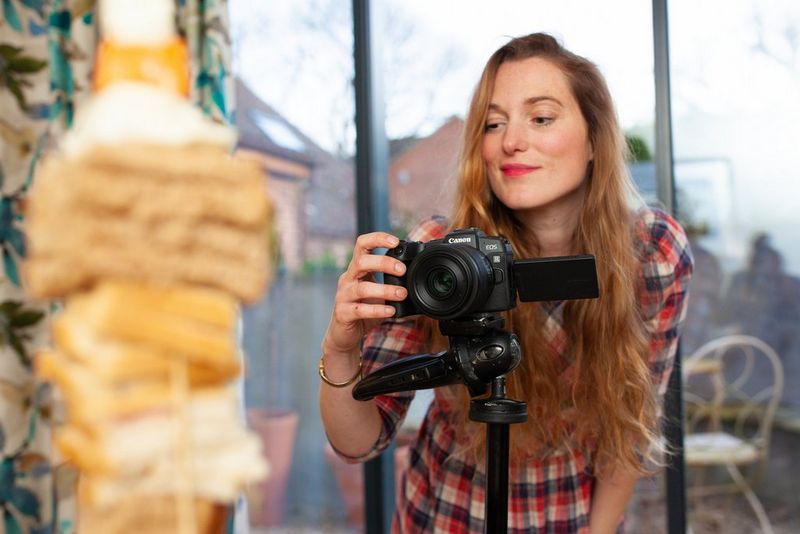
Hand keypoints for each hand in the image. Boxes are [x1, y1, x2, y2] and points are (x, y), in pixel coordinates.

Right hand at [322, 232, 407, 357]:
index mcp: (357, 270)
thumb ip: (394, 285)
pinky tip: (390, 311)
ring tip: (402, 294)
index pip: (362, 245)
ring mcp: (343, 296)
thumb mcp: (379, 294)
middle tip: (402, 270)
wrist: (344, 334)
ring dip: (385, 290)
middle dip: (383, 262)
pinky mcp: (342, 313)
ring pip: (362, 288)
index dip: (377, 238)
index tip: (395, 241)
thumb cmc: (364, 311)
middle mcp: (348, 279)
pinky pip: (359, 310)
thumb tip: (420, 283)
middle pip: (360, 261)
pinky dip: (377, 310)